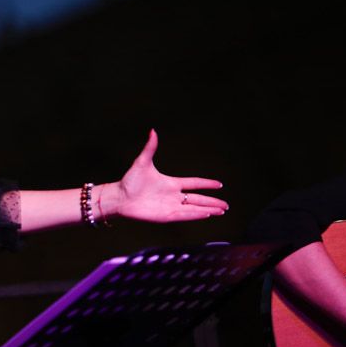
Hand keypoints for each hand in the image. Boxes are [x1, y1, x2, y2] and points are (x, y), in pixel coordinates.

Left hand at [101, 129, 227, 222]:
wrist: (119, 197)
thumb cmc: (129, 181)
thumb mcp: (142, 162)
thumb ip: (150, 148)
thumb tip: (153, 131)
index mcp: (171, 183)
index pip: (194, 184)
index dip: (206, 184)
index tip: (219, 184)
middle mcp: (173, 196)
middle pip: (198, 199)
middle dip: (212, 202)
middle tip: (226, 205)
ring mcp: (170, 206)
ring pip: (194, 208)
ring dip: (208, 209)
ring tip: (222, 211)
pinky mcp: (166, 215)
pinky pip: (185, 215)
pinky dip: (196, 215)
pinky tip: (207, 214)